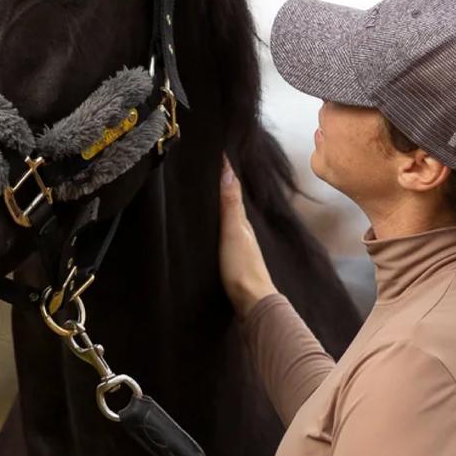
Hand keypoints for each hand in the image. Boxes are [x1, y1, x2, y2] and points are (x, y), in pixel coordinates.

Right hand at [219, 160, 276, 316]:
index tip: (216, 152)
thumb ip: (230, 205)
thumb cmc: (242, 268)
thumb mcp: (233, 232)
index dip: (225, 172)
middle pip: (230, 202)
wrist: (251, 303)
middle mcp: (241, 231)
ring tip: (204, 190)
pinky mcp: (231, 261)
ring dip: (218, 204)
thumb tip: (228, 171)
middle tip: (207, 166)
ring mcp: (238, 247)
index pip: (232, 190)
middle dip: (221, 185)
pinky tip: (210, 227)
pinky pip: (222, 234)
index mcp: (241, 222)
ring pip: (227, 218)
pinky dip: (216, 224)